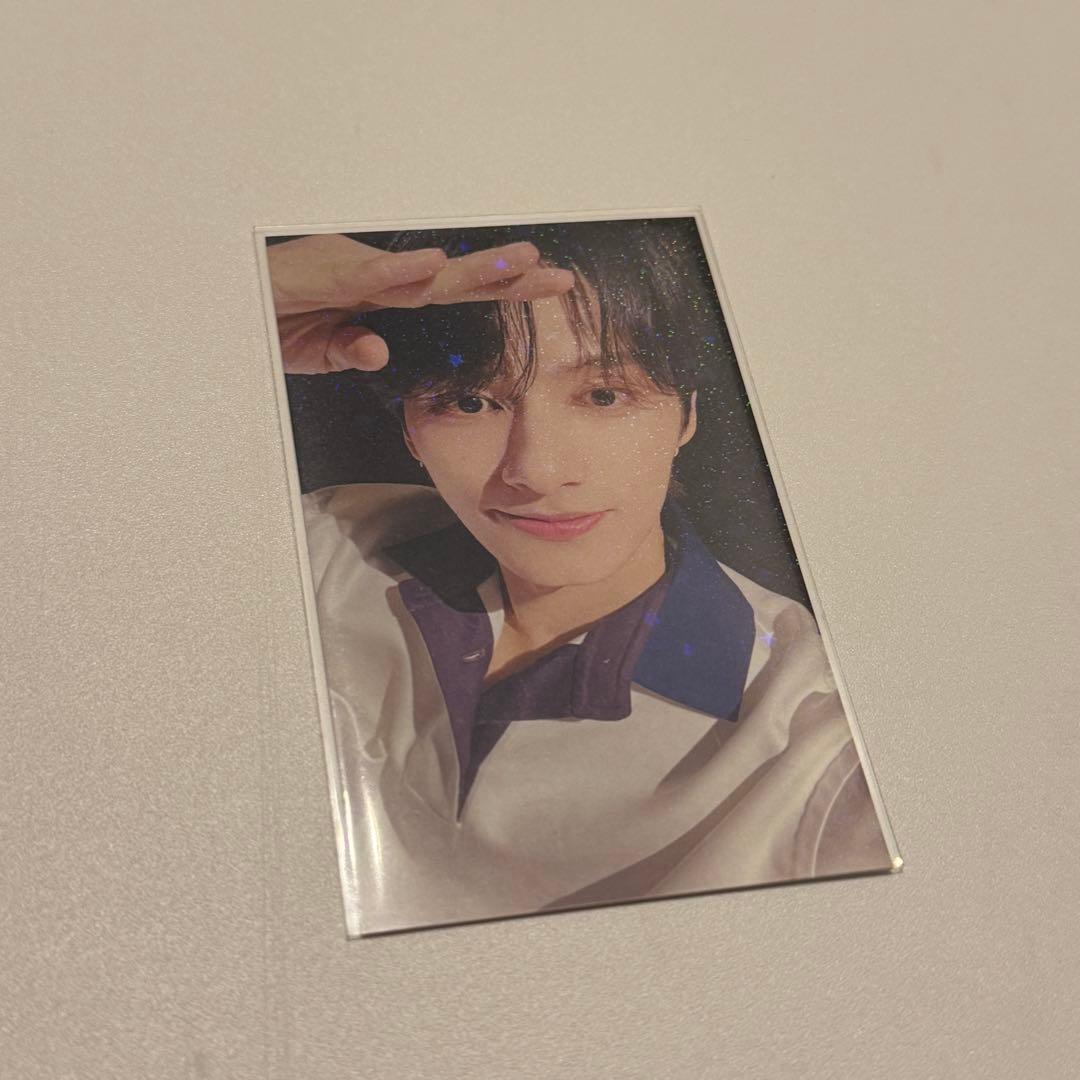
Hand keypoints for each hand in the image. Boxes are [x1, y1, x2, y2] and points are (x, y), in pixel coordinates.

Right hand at [267, 233, 574, 373]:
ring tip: (521, 262)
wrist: (221, 301)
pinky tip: (435, 266)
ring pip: (422, 274)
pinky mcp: (323, 273)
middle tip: (558, 278)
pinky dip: (400, 272)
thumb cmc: (266, 317)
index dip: (497, 289)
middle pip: (451, 279)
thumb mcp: (315, 349)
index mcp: (379, 292)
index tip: (545, 289)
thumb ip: (350, 350)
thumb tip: (379, 350)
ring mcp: (352, 269)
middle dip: (506, 278)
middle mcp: (375, 274)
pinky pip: (367, 276)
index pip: (449, 291)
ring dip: (472, 268)